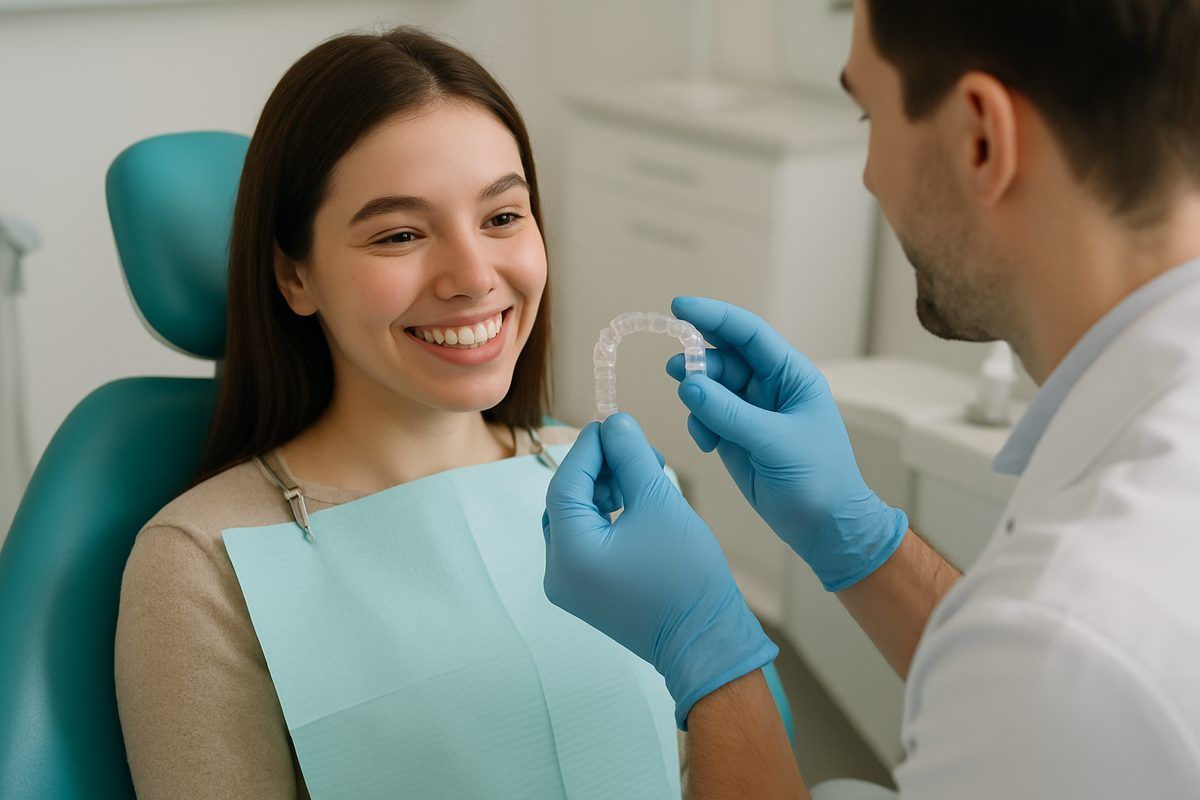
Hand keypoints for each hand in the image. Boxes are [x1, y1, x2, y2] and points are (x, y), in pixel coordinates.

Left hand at [542, 414, 778, 728]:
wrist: (708, 642)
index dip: (589, 448)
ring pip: (575, 518)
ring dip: (603, 489)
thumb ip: (631, 456)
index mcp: (569, 555)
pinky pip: (586, 539)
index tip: (612, 421)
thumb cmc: (688, 576)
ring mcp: (570, 586)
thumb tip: (614, 421)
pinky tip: (635, 501)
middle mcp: (558, 573)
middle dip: (598, 468)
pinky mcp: (587, 591)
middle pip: (566, 500)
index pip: (565, 484)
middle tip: (634, 448)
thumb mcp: (659, 503)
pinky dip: (606, 514)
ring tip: (641, 474)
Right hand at [666, 297, 907, 591]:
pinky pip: (704, 416)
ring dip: (695, 395)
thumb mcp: (776, 442)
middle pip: (722, 357)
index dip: (714, 316)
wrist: (825, 529)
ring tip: (695, 413)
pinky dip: (698, 423)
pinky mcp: (734, 436)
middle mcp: (769, 387)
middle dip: (697, 361)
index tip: (678, 307)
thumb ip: (729, 413)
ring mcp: (749, 412)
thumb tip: (688, 385)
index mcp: (791, 375)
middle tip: (676, 371)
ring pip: (709, 386)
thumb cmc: (819, 480)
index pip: (748, 334)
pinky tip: (708, 443)